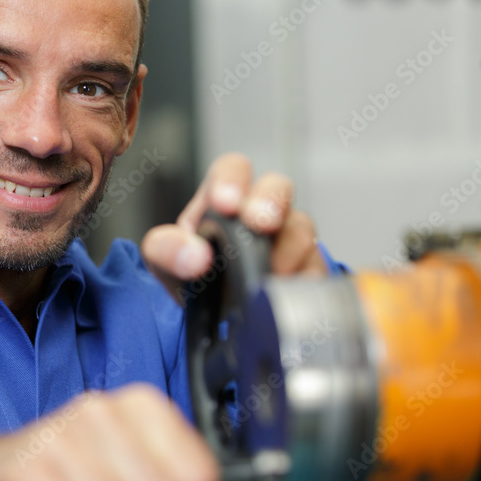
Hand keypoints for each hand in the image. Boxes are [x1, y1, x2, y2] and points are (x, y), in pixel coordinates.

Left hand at [140, 153, 326, 299]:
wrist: (212, 311)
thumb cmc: (191, 270)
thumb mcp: (164, 259)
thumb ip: (167, 251)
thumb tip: (194, 256)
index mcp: (222, 198)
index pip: (233, 169)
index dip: (232, 179)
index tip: (226, 202)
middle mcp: (259, 211)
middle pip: (278, 187)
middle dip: (271, 202)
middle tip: (262, 224)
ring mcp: (287, 238)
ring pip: (301, 228)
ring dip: (287, 250)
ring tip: (267, 273)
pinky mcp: (306, 268)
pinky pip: (316, 268)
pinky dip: (302, 279)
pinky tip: (285, 291)